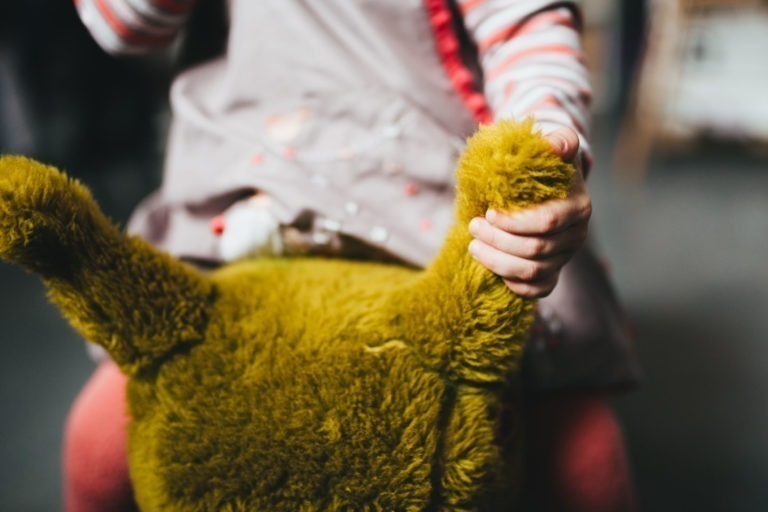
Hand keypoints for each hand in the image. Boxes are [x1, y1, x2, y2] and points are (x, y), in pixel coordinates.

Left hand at [468, 127, 590, 297]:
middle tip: (473, 226)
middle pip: (535, 250)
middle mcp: (577, 236)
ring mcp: (565, 257)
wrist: (548, 182)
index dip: (513, 223)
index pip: (546, 223)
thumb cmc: (545, 161)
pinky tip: (492, 269)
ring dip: (497, 262)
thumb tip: (554, 145)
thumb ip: (558, 140)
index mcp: (578, 208)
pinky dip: (513, 285)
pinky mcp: (554, 272)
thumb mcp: (554, 144)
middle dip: (498, 241)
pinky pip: (537, 290)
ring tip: (473, 246)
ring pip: (532, 272)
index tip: (488, 211)